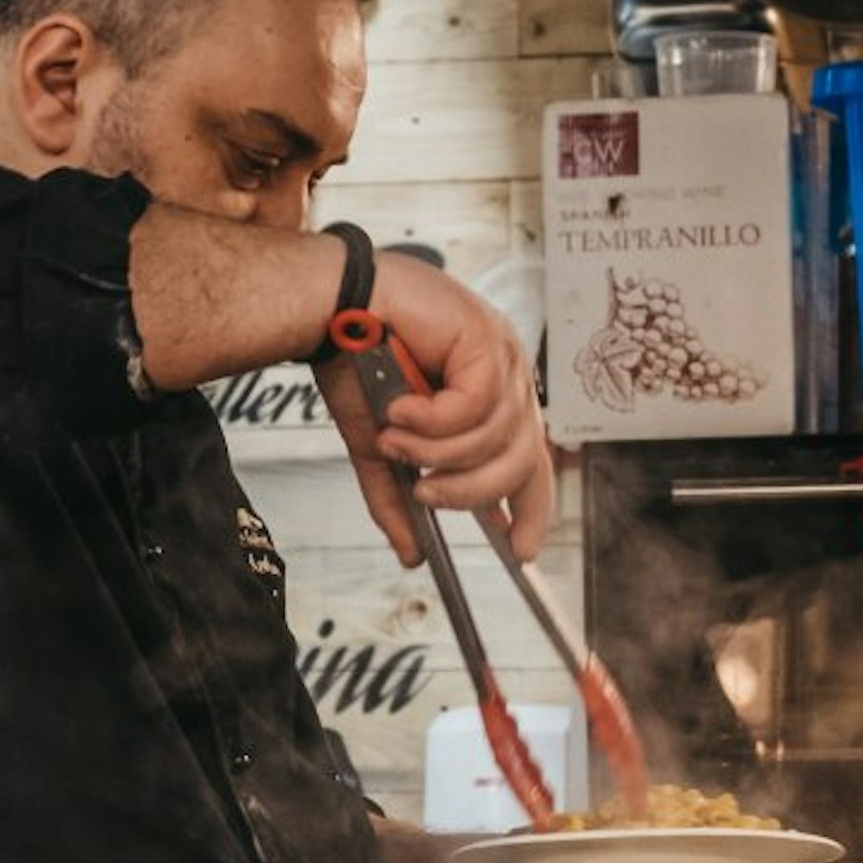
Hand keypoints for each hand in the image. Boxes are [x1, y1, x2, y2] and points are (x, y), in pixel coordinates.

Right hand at [323, 252, 555, 566]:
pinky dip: (433, 419)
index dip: (533, 510)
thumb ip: (397, 498)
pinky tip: (400, 407)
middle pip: (523, 462)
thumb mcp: (379, 446)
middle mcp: (507, 379)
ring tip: (394, 437)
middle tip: (424, 494)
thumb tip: (411, 554)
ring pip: (495, 439)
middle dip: (470, 492)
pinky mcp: (486, 339)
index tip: (520, 551)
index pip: (532, 464)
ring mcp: (502, 357)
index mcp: (492, 401)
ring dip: (436, 452)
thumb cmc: (355, 361)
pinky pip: (476, 406)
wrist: (329, 307)